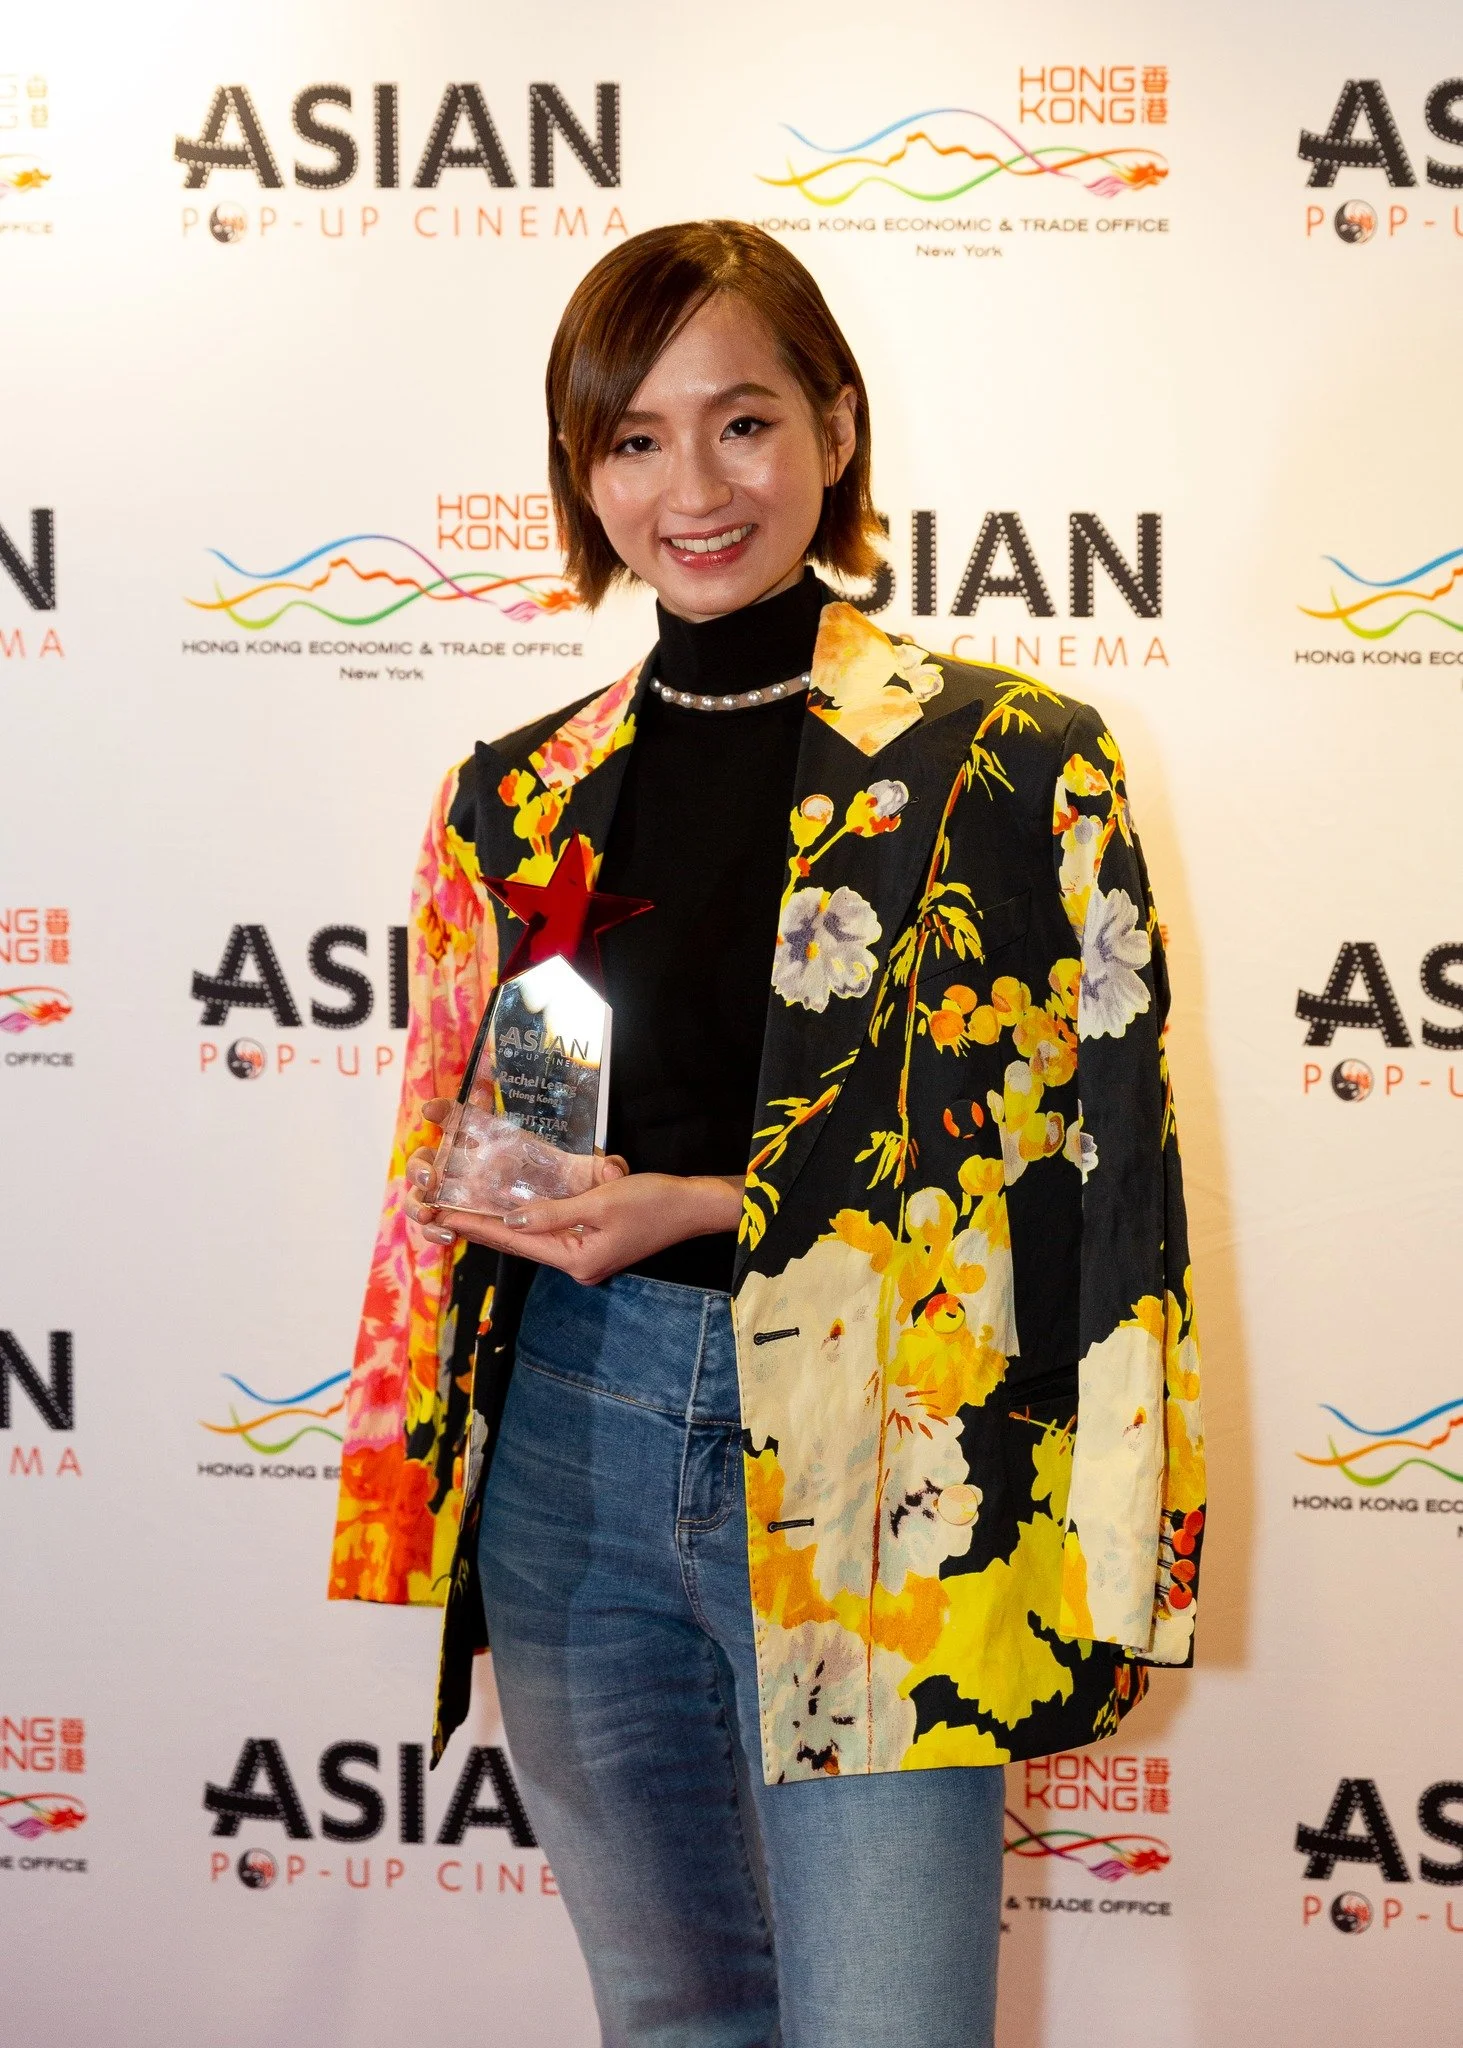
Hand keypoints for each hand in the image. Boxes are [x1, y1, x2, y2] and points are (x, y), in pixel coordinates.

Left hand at [403, 1100, 743, 1284]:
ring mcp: (585, 1255)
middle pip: (519, 1241)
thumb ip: (554, 1212)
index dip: (475, 1226)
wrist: (696, 1206)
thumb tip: (511, 1219)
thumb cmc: (654, 1202)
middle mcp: (576, 1263)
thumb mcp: (601, 1202)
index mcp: (576, 1259)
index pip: (514, 1241)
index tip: (439, 1214)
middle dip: (481, 1224)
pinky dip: (532, 1217)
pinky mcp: (595, 1242)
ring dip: (503, 1221)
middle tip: (439, 1208)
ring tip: (463, 1207)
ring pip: (534, 1234)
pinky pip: (555, 1228)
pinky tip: (510, 1207)